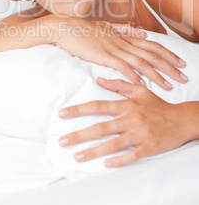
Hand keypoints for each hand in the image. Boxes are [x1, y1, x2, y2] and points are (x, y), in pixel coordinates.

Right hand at [49, 16, 187, 89]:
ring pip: (141, 62)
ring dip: (156, 74)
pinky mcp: (103, 56)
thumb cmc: (85, 29)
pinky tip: (142, 85)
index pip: (152, 45)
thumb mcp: (107, 27)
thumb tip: (140, 32)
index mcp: (124, 36)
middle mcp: (123, 42)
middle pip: (151, 54)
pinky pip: (122, 66)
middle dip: (169, 66)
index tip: (180, 62)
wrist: (67, 27)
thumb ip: (125, 30)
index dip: (168, 53)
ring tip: (169, 85)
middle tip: (183, 76)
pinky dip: (134, 76)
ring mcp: (113, 48)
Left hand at [58, 78, 189, 166]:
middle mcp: (131, 119)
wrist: (181, 119)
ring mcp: (140, 134)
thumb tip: (99, 79)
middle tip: (62, 140)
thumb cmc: (158, 105)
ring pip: (113, 144)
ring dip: (94, 151)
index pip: (98, 106)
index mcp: (126, 105)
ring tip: (77, 156)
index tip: (62, 114)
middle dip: (80, 134)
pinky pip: (132, 155)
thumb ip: (118, 85)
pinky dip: (120, 160)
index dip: (79, 110)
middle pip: (101, 127)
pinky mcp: (149, 147)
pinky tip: (106, 164)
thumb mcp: (139, 91)